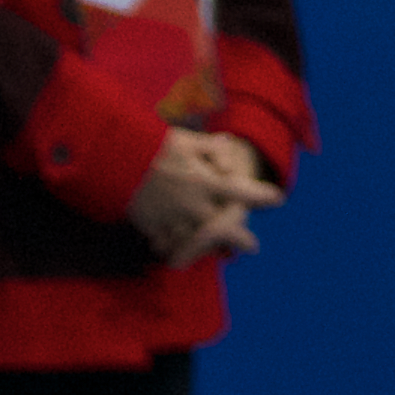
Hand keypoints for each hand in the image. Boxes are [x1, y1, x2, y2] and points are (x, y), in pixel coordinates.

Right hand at [125, 128, 280, 266]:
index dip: (261, 196)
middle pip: (222, 228)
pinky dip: (172, 248)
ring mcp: (172, 218)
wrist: (117, 160)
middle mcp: (192, 204)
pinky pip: (166, 244)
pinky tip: (177, 252)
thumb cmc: (154, 145)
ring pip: (194, 242)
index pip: (240, 191)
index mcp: (204, 181)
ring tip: (217, 254)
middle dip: (239, 238)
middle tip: (252, 247)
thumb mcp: (187, 140)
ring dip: (206, 250)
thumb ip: (210, 147)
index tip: (277, 199)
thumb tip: (228, 145)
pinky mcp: (152, 226)